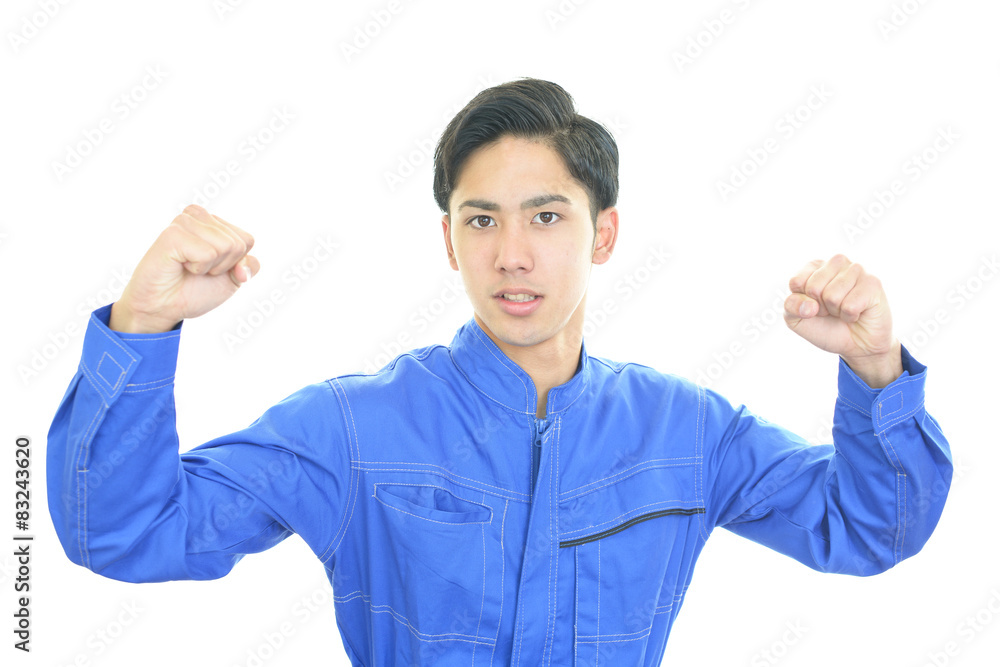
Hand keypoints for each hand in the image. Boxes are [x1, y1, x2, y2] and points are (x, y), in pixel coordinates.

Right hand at [109, 204, 258, 333]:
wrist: (164, 307)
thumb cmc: (194, 290)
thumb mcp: (232, 279)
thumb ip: (249, 267)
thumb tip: (244, 267)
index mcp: (213, 222)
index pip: (247, 240)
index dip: (235, 264)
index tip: (212, 269)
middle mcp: (198, 216)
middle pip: (238, 244)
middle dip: (223, 266)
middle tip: (197, 270)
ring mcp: (184, 222)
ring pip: (226, 246)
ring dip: (210, 267)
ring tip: (188, 267)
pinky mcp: (173, 234)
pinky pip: (207, 253)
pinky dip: (198, 268)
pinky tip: (179, 265)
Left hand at [784, 254, 902, 387]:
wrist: (856, 345)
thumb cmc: (826, 327)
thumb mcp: (797, 320)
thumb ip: (791, 307)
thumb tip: (809, 305)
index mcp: (815, 266)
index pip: (796, 282)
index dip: (802, 302)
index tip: (814, 307)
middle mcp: (837, 262)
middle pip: (814, 288)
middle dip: (820, 307)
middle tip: (832, 310)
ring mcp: (856, 270)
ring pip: (832, 296)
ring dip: (837, 311)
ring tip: (845, 310)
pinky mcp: (873, 283)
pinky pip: (850, 305)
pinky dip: (850, 316)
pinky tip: (858, 312)